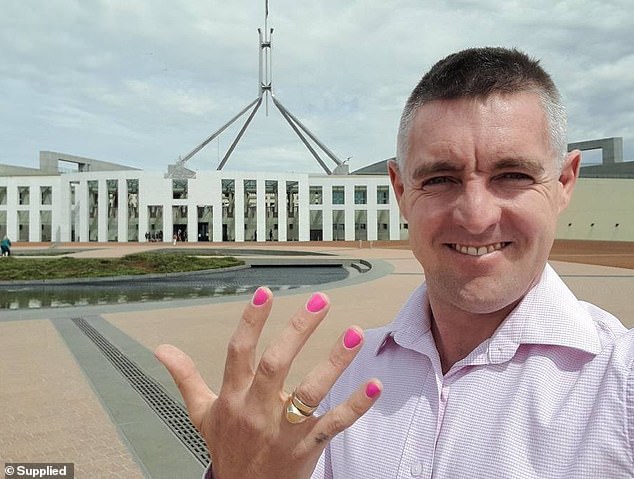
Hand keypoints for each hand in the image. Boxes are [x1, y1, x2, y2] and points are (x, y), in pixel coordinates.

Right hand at [155, 287, 381, 478]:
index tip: (266, 292)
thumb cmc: (226, 447)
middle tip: (321, 301)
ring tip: (355, 332)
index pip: (239, 352)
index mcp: (233, 397)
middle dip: (298, 331)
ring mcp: (283, 430)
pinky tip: (375, 384)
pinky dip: (356, 405)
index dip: (251, 321)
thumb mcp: (201, 413)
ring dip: (334, 362)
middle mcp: (257, 410)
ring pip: (310, 392)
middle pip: (276, 365)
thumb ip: (185, 377)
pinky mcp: (307, 446)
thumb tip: (161, 348)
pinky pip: (334, 424)